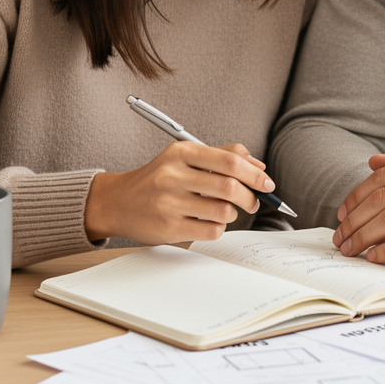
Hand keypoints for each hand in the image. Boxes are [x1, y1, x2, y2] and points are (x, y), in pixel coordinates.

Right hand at [84, 143, 274, 245]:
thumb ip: (222, 155)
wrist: (118, 202)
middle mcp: (173, 175)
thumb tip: (258, 165)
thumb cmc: (158, 178)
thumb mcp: (185, 156)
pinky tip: (210, 222)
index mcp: (181, 152)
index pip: (229, 161)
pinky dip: (219, 228)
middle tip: (254, 201)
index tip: (267, 182)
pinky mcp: (168, 227)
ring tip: (227, 210)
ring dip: (234, 213)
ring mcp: (169, 202)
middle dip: (251, 196)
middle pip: (230, 187)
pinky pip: (211, 231)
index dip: (255, 173)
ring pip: (223, 211)